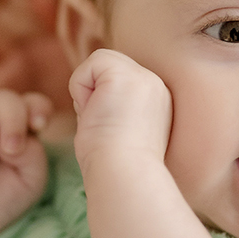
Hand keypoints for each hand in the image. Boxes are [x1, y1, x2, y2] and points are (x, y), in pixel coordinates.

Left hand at [68, 49, 172, 171]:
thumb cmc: (115, 166)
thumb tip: (91, 98)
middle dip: (96, 93)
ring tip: (101, 120)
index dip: (103, 102)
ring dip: (88, 92)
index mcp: (158, 100)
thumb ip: (114, 108)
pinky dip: (80, 88)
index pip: (119, 81)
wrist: (124, 176)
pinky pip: (90, 64)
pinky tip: (95, 113)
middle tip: (103, 125)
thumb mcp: (120, 131)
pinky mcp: (125, 74)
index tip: (112, 132)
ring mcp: (144, 77)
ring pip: (101, 62)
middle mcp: (156, 84)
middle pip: (110, 67)